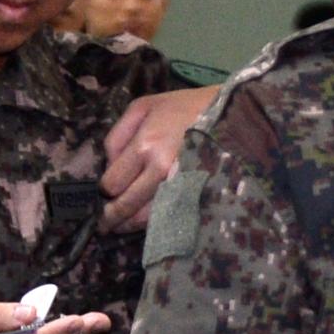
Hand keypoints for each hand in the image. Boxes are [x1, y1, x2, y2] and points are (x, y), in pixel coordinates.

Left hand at [100, 88, 210, 230]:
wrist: (228, 112)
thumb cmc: (183, 107)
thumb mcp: (143, 107)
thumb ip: (117, 136)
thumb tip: (109, 167)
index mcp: (145, 146)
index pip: (112, 183)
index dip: (105, 191)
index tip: (106, 192)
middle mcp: (161, 170)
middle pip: (127, 204)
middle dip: (112, 216)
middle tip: (105, 225)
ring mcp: (180, 185)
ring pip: (147, 217)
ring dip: (131, 224)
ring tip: (122, 227)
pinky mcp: (196, 194)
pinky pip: (170, 216)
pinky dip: (156, 222)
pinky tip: (149, 221)